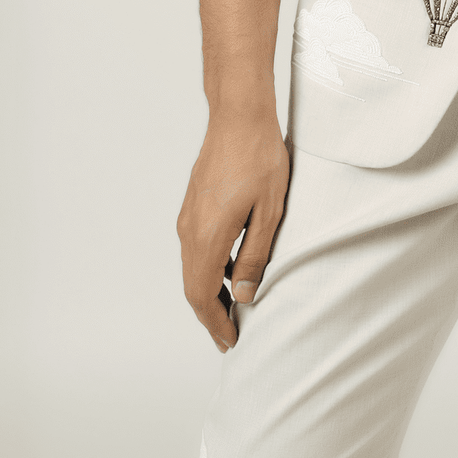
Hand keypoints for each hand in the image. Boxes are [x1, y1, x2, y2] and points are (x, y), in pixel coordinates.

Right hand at [176, 108, 289, 350]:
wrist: (238, 116)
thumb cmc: (259, 158)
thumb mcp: (270, 210)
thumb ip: (255, 254)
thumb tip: (242, 294)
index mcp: (208, 236)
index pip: (201, 295)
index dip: (213, 323)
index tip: (229, 341)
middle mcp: (190, 230)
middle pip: (192, 286)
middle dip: (209, 314)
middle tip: (229, 334)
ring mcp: (188, 216)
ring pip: (192, 267)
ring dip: (208, 291)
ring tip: (233, 306)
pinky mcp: (193, 204)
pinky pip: (195, 248)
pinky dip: (207, 268)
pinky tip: (229, 267)